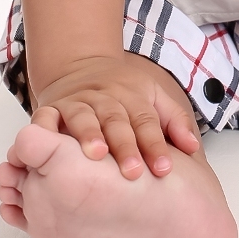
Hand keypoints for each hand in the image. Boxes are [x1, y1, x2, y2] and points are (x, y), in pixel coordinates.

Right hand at [29, 54, 200, 179]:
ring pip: (84, 117)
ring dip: (89, 135)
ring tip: (97, 155)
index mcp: (133, 95)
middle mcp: (105, 97)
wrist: (81, 66)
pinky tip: (49, 144)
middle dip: (125, 146)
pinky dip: (44, 129)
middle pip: (117, 120)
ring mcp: (77, 101)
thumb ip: (174, 121)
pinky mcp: (51, 108)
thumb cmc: (121, 91)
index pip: (146, 120)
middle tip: (133, 172)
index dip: (155, 145)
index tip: (164, 168)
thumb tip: (194, 148)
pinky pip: (44, 118)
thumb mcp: (152, 97)